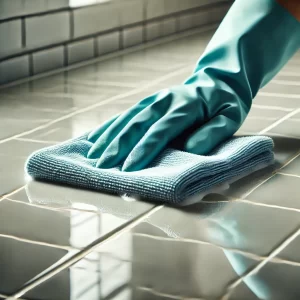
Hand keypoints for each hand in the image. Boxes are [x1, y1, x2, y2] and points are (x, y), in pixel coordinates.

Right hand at [87, 70, 250, 170]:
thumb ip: (212, 132)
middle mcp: (164, 101)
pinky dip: (109, 128)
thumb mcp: (229, 116)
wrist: (216, 80)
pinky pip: (124, 115)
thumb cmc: (224, 104)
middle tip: (102, 166)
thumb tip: (190, 149)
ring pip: (126, 119)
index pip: (161, 130)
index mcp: (186, 106)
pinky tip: (95, 139)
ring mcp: (153, 100)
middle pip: (137, 124)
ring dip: (109, 137)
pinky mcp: (146, 102)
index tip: (129, 168)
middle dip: (118, 146)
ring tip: (94, 156)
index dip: (144, 149)